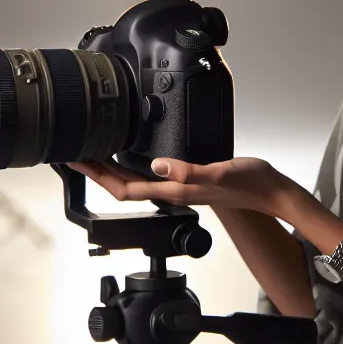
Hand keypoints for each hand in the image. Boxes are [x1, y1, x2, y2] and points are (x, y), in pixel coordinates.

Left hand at [68, 156, 295, 217]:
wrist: (270, 192)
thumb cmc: (250, 184)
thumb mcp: (220, 172)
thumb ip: (189, 171)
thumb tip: (158, 165)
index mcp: (174, 191)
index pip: (125, 189)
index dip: (98, 177)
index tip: (78, 161)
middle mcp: (171, 191)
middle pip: (121, 185)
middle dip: (94, 171)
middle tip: (72, 152)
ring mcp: (177, 186)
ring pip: (132, 180)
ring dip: (108, 168)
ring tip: (90, 152)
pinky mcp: (185, 178)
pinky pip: (148, 173)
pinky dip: (129, 163)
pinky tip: (126, 152)